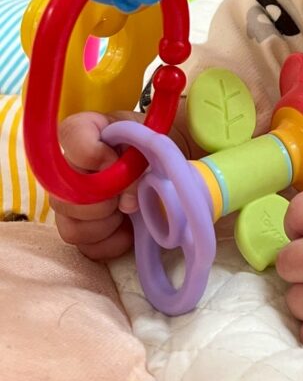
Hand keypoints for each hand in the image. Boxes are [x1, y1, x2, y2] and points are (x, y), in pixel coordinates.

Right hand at [51, 111, 140, 259]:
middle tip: (130, 194)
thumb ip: (139, 160)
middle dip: (106, 202)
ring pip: (72, 228)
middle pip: (65, 197)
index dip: (100, 158)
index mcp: (80, 132)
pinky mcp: (79, 229)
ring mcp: (66, 203)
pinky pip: (86, 247)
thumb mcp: (150, 140)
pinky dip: (113, 242)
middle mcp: (63, 169)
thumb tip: (128, 203)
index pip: (73, 144)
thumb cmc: (151, 144)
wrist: (161, 162)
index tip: (125, 162)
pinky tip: (129, 228)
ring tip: (130, 210)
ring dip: (109, 223)